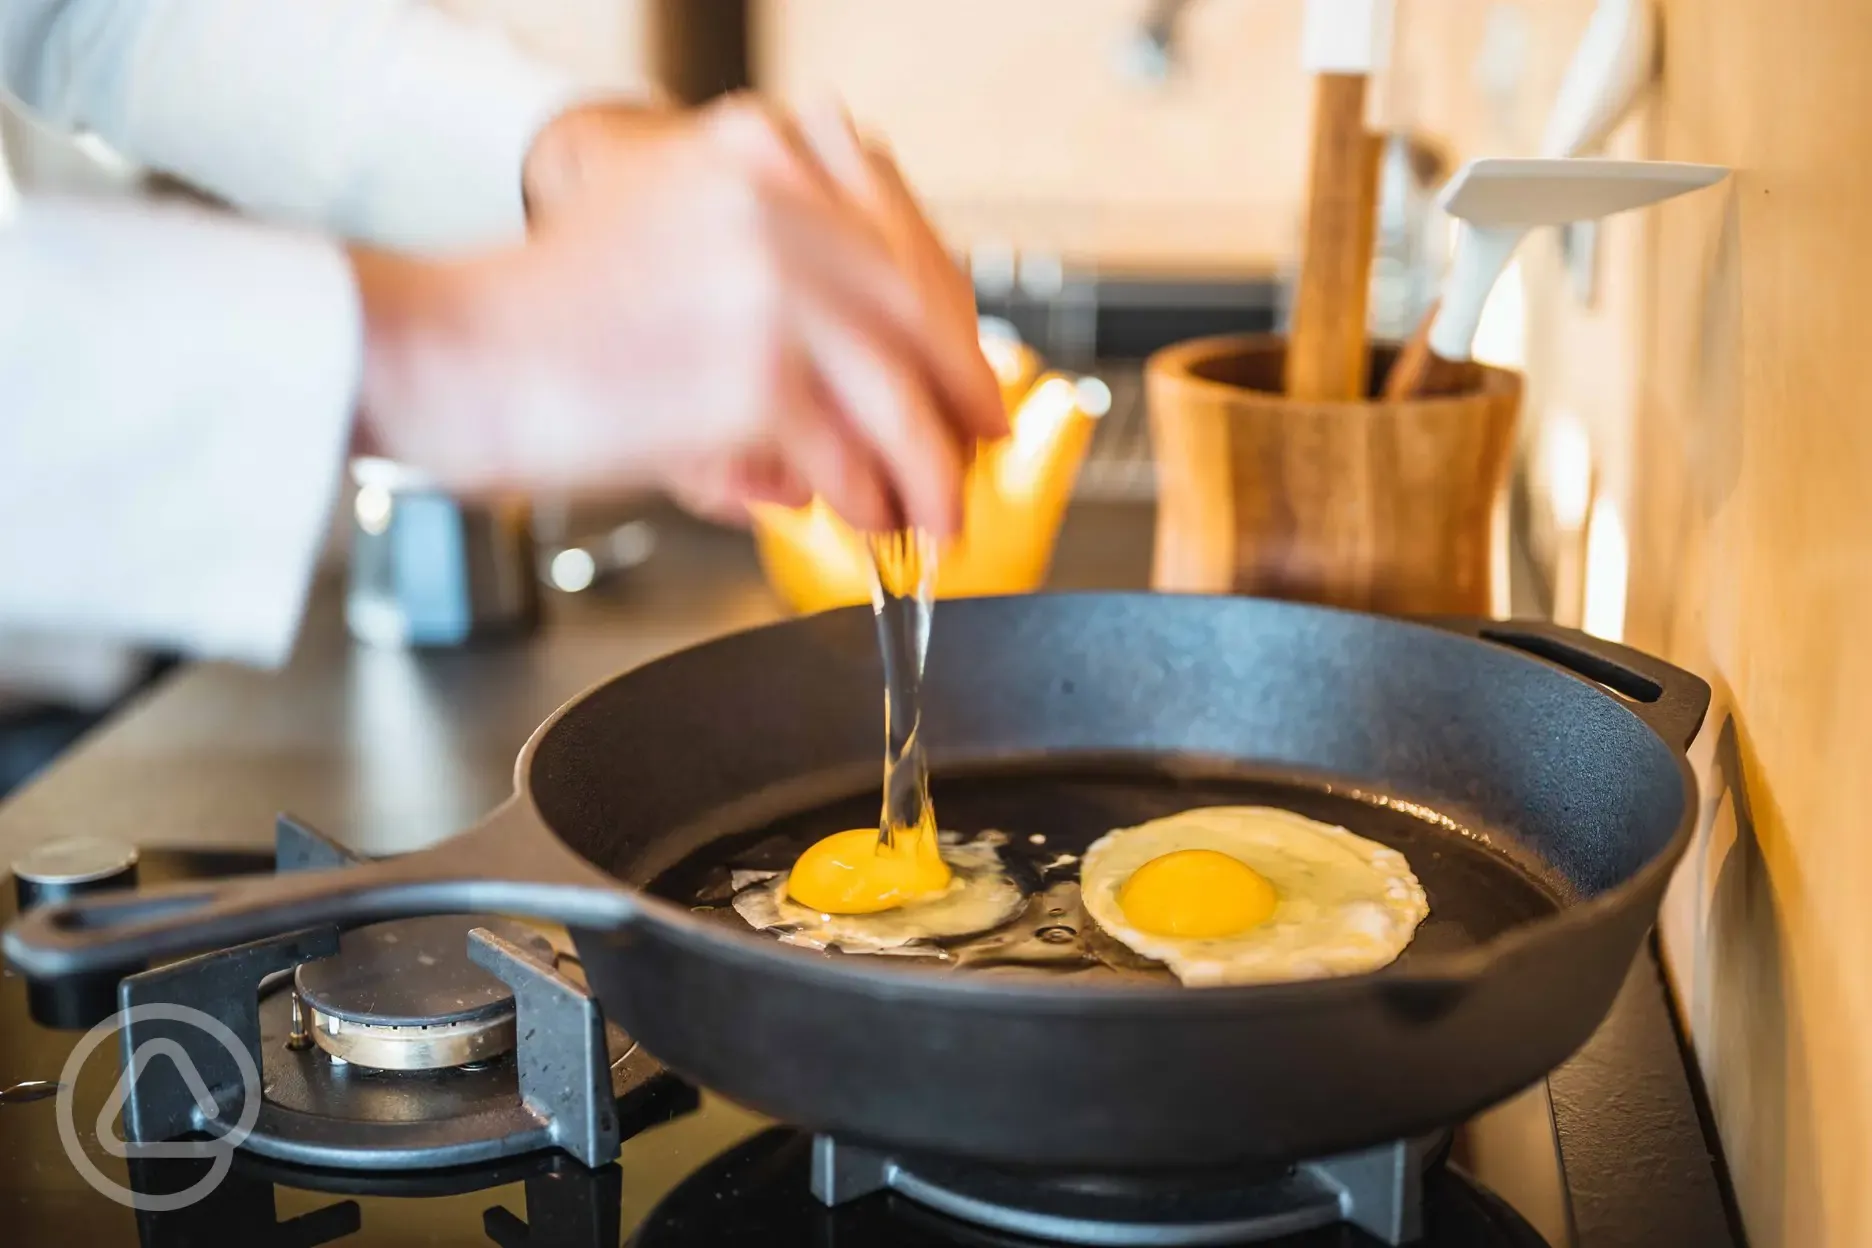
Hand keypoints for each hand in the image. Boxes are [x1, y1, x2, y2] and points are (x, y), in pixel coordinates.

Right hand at [352, 96, 1003, 535]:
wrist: (449, 352)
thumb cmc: (548, 313)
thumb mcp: (675, 227)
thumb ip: (782, 259)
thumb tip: (884, 348)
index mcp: (760, 150)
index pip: (900, 238)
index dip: (952, 321)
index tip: (978, 374)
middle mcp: (775, 204)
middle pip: (917, 314)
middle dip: (960, 401)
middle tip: (978, 454)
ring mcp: (769, 289)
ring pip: (896, 395)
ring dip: (928, 471)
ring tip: (935, 518)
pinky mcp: (753, 381)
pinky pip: (844, 456)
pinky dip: (864, 502)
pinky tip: (864, 521)